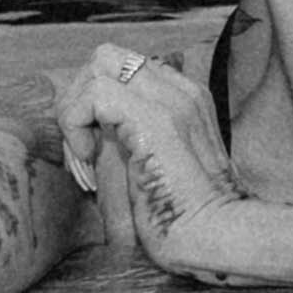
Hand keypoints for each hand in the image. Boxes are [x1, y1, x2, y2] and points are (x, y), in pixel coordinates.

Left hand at [56, 45, 236, 274]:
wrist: (215, 237)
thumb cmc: (182, 217)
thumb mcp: (152, 167)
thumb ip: (129, 141)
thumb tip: (87, 134)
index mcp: (186, 99)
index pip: (125, 68)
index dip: (94, 103)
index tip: (91, 151)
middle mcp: (182, 90)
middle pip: (108, 56)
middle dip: (79, 96)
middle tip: (82, 148)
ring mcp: (172, 100)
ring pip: (100, 63)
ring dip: (77, 109)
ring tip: (85, 155)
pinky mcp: (155, 119)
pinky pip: (95, 93)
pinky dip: (78, 123)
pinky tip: (89, 159)